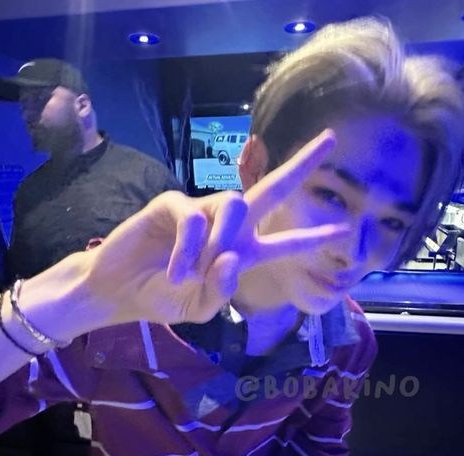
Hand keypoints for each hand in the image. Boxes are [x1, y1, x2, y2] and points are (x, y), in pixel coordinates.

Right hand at [83, 130, 348, 327]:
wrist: (120, 291)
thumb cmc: (163, 298)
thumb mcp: (198, 308)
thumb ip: (220, 290)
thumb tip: (232, 259)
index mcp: (241, 253)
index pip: (284, 243)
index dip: (312, 238)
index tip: (343, 229)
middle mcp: (227, 227)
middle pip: (271, 191)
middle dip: (300, 166)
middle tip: (331, 139)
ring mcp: (201, 212)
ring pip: (234, 205)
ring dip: (220, 240)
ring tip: (194, 272)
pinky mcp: (173, 205)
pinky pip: (192, 218)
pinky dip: (187, 249)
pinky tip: (177, 271)